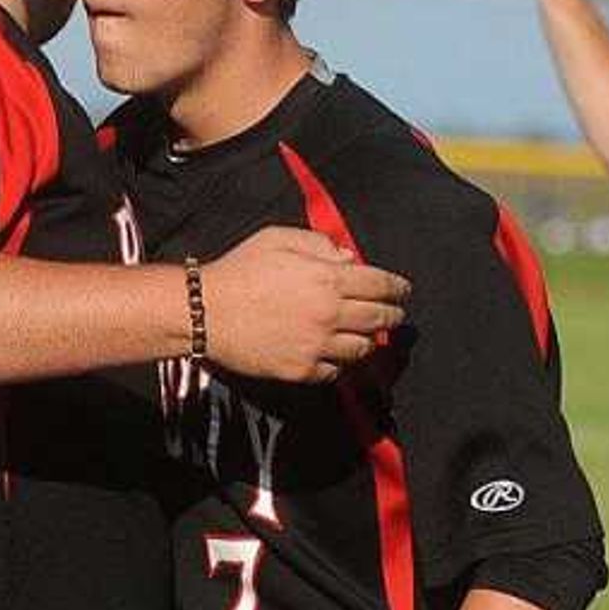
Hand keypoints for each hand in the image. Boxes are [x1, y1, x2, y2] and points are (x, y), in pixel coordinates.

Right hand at [198, 225, 409, 384]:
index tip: (403, 290)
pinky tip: (335, 353)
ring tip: (366, 334)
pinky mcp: (302, 370)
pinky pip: (335, 371)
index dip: (398, 287)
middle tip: (394, 313)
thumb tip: (349, 260)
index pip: (382, 284)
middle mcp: (330, 315)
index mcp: (329, 279)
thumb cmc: (240, 269)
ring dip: (369, 340)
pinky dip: (340, 362)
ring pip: (362, 349)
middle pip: (380, 319)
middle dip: (393, 314)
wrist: (205, 311)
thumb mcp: (280, 239)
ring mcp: (318, 346)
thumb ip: (321, 245)